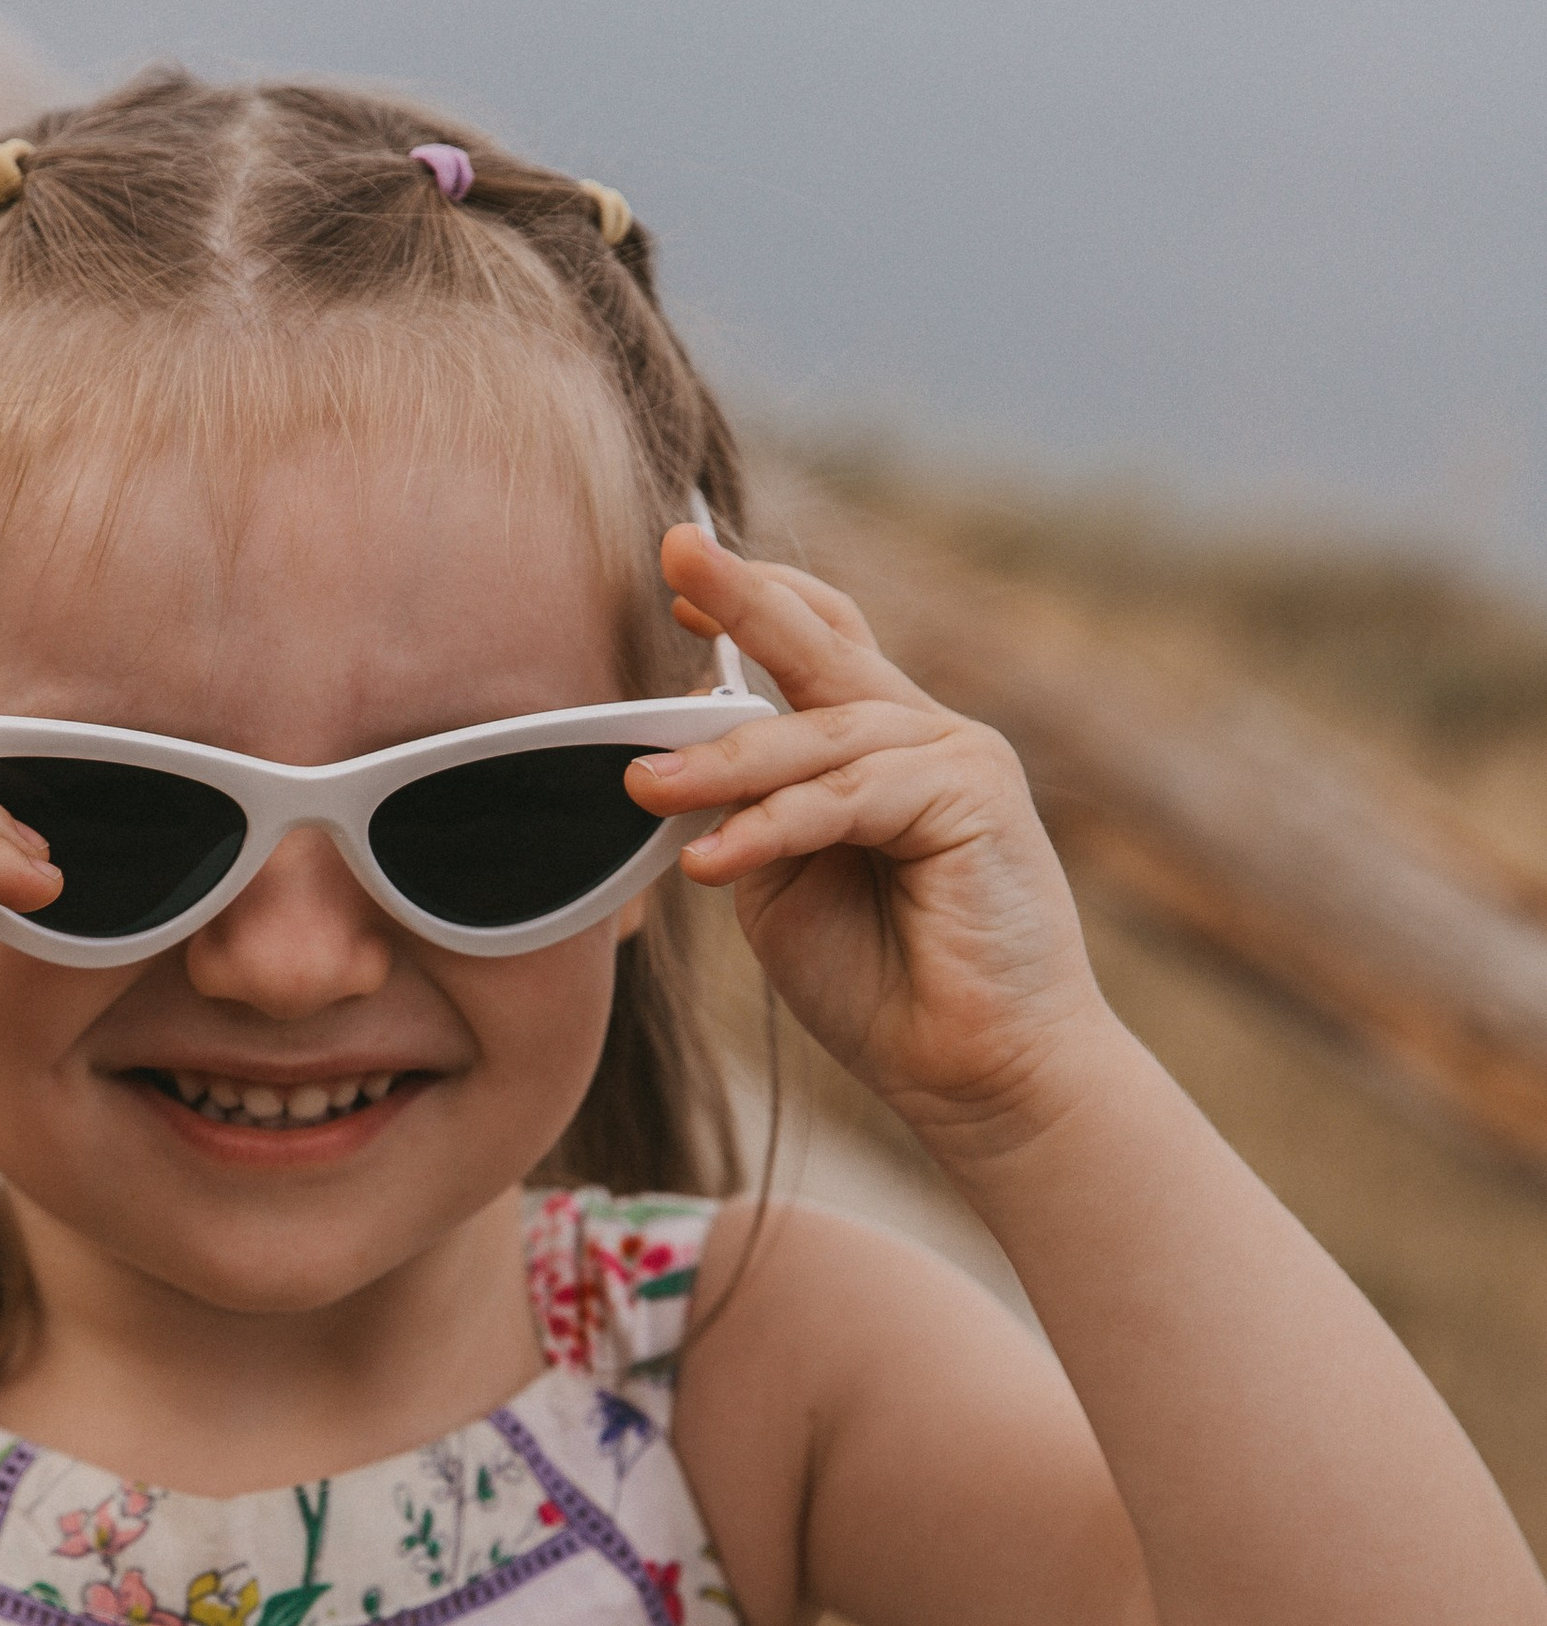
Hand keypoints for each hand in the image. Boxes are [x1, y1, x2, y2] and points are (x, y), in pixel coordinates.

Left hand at [628, 524, 1114, 1154]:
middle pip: (825, 644)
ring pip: (818, 734)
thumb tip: (678, 758)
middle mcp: (924, 736)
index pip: (820, 647)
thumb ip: (748, 811)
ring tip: (644, 788)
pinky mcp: (973, 795)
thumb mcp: (783, 885)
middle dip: (743, 595)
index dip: (752, 606)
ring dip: (723, 761)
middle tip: (676, 549)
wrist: (980, 1075)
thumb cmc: (884, 988)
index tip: (677, 581)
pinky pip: (848, 795)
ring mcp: (957, 757)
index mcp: (880, 749)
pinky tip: (716, 856)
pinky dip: (775, 823)